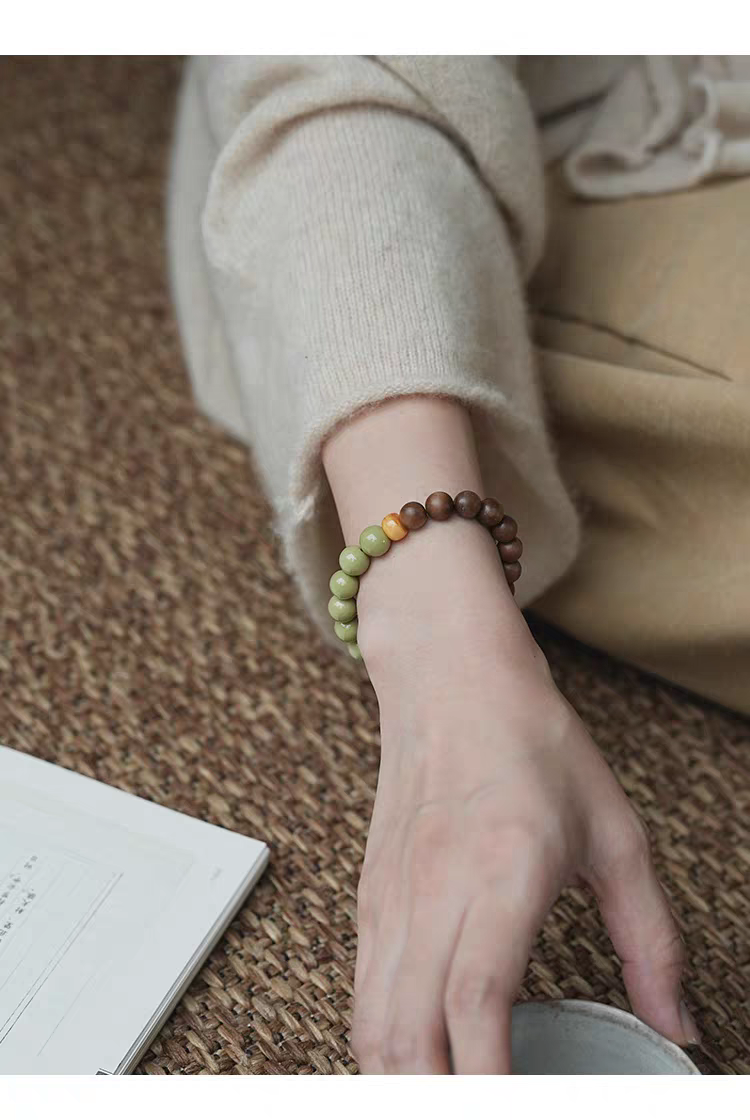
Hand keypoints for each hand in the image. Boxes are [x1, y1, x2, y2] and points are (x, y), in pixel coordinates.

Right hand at [350, 527, 696, 1073]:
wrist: (450, 680)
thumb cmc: (531, 744)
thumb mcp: (615, 833)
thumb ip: (651, 937)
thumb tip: (679, 1024)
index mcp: (501, 871)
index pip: (475, 1001)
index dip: (485, 1080)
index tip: (509, 1111)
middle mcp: (432, 892)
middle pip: (407, 1034)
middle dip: (436, 1099)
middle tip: (482, 1115)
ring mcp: (391, 898)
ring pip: (371, 1024)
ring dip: (402, 1083)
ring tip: (450, 1099)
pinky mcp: (370, 897)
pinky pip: (362, 993)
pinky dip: (381, 1047)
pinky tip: (415, 1064)